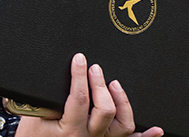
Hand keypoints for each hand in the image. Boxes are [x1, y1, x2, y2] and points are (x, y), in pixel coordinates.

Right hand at [13, 53, 162, 136]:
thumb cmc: (32, 136)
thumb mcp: (33, 115)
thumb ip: (44, 97)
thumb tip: (50, 72)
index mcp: (69, 130)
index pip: (80, 99)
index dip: (79, 75)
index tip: (80, 59)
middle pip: (105, 110)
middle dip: (100, 85)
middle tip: (94, 68)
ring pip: (123, 126)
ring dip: (123, 102)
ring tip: (114, 85)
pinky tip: (156, 129)